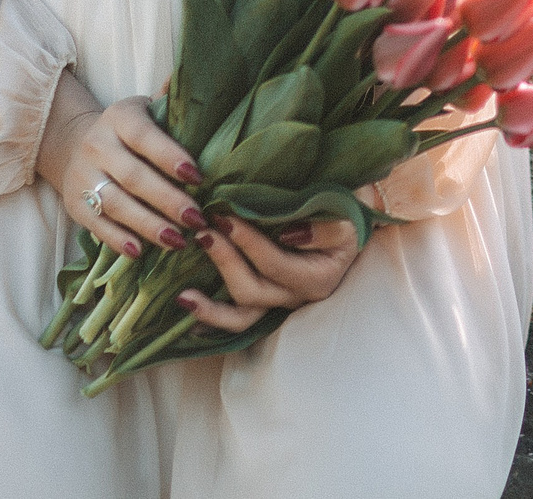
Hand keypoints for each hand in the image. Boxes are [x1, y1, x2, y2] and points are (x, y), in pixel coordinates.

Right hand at [37, 71, 207, 261]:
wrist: (74, 145)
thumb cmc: (129, 130)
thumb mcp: (145, 108)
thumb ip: (171, 101)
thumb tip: (199, 77)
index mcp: (120, 118)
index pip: (145, 137)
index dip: (170, 157)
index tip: (198, 177)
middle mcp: (97, 146)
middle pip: (134, 177)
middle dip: (167, 200)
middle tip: (197, 219)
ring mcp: (83, 177)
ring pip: (116, 204)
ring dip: (148, 226)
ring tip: (178, 241)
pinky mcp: (75, 205)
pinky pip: (97, 225)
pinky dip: (118, 239)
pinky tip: (140, 251)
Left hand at [178, 216, 363, 332]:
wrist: (349, 222)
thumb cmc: (346, 215)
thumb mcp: (348, 217)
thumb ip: (327, 229)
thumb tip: (289, 234)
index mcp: (318, 278)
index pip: (276, 264)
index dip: (248, 244)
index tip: (225, 215)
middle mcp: (297, 298)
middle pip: (252, 291)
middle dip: (225, 261)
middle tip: (205, 231)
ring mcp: (279, 303)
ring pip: (242, 318)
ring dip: (210, 308)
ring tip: (183, 295)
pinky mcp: (266, 301)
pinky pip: (238, 318)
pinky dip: (212, 316)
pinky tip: (187, 308)